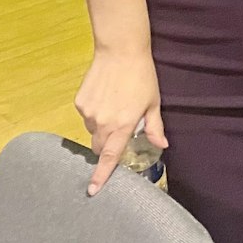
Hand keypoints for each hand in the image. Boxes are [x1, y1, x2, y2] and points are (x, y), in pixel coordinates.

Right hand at [74, 47, 166, 195]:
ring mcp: (88, 113)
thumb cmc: (142, 77)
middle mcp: (102, 122)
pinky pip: (87, 116)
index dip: (101, 175)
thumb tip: (162, 145)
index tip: (93, 190)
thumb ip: (154, 127)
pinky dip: (96, 113)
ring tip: (116, 106)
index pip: (110, 157)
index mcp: (123, 125)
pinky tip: (106, 97)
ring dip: (103, 127)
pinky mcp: (80, 102)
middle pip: (100, 147)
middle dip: (108, 146)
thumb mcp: (153, 103)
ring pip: (93, 130)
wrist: (121, 51)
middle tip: (120, 131)